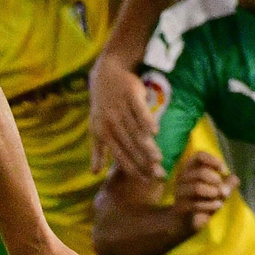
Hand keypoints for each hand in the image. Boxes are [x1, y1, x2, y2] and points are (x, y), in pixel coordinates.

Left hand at [88, 55, 162, 178]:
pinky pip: (140, 110)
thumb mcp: (96, 128)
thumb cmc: (102, 105)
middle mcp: (111, 121)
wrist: (106, 74)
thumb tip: (95, 173)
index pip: (119, 155)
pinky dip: (146, 121)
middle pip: (130, 146)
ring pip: (136, 131)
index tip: (145, 180)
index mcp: (103, 132)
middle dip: (144, 162)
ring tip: (159, 159)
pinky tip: (155, 132)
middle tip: (158, 174)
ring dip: (147, 146)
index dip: (132, 168)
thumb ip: (98, 151)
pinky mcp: (131, 94)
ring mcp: (121, 107)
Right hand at [171, 150, 236, 231]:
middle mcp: (182, 178)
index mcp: (190, 169)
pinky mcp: (181, 207)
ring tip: (221, 198)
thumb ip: (226, 184)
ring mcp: (179, 193)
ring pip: (197, 188)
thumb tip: (235, 178)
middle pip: (200, 173)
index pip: (199, 156)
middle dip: (216, 181)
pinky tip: (218, 206)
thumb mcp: (217, 192)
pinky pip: (196, 204)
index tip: (223, 170)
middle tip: (223, 189)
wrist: (186, 222)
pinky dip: (211, 205)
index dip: (213, 161)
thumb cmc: (202, 202)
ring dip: (213, 193)